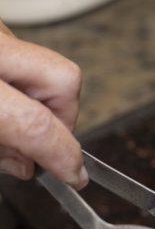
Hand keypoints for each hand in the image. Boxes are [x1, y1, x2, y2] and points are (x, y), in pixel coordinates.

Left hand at [0, 20, 87, 188]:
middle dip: (63, 116)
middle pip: (64, 79)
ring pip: (44, 64)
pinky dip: (16, 81)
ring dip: (36, 98)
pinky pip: (20, 54)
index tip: (73, 174)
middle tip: (38, 141)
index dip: (63, 157)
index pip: (38, 125)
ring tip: (7, 117)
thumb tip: (25, 163)